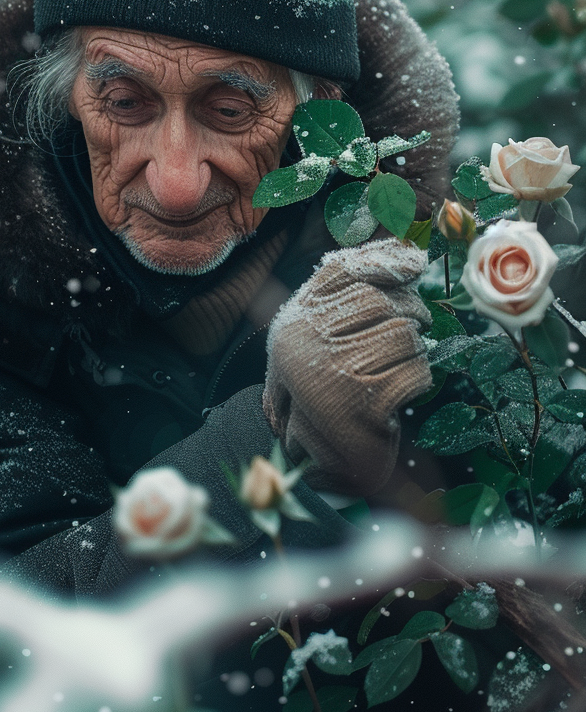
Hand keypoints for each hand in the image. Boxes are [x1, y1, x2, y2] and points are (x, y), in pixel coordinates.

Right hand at [263, 240, 431, 495]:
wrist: (326, 465)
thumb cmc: (331, 393)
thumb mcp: (323, 340)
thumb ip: (346, 294)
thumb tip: (403, 246)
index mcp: (293, 322)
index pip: (341, 271)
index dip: (382, 260)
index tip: (414, 261)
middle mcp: (303, 343)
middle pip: (378, 301)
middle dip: (409, 311)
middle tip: (419, 324)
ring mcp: (330, 372)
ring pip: (402, 336)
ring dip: (414, 350)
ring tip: (401, 366)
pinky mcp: (361, 404)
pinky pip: (415, 372)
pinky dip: (419, 381)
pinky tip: (402, 394)